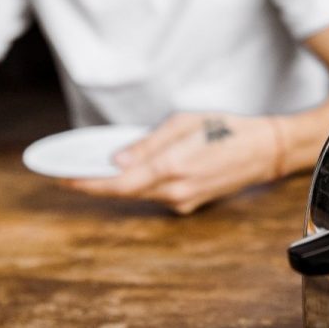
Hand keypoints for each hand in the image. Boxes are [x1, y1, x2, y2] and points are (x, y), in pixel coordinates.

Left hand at [59, 112, 283, 214]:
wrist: (266, 151)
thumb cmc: (228, 130)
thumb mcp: (185, 124)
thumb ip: (149, 144)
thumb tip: (117, 160)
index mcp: (172, 169)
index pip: (118, 183)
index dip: (87, 183)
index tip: (62, 179)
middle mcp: (176, 191)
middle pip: (124, 191)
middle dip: (96, 183)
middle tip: (68, 172)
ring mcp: (184, 201)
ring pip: (139, 194)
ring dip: (116, 184)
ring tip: (93, 170)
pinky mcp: (191, 203)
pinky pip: (155, 194)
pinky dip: (138, 184)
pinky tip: (130, 172)